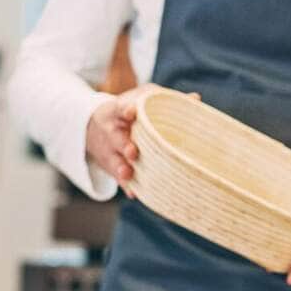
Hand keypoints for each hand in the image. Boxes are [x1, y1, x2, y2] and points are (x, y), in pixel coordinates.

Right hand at [85, 84, 196, 198]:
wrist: (94, 126)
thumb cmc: (131, 112)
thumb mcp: (143, 101)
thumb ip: (165, 102)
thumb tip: (195, 98)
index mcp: (122, 110)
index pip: (122, 107)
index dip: (127, 109)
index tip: (131, 112)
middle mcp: (113, 130)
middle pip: (117, 137)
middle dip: (124, 144)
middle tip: (133, 152)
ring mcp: (110, 149)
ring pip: (114, 159)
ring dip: (122, 168)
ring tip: (128, 173)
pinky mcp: (111, 165)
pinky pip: (116, 176)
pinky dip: (125, 184)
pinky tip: (133, 193)